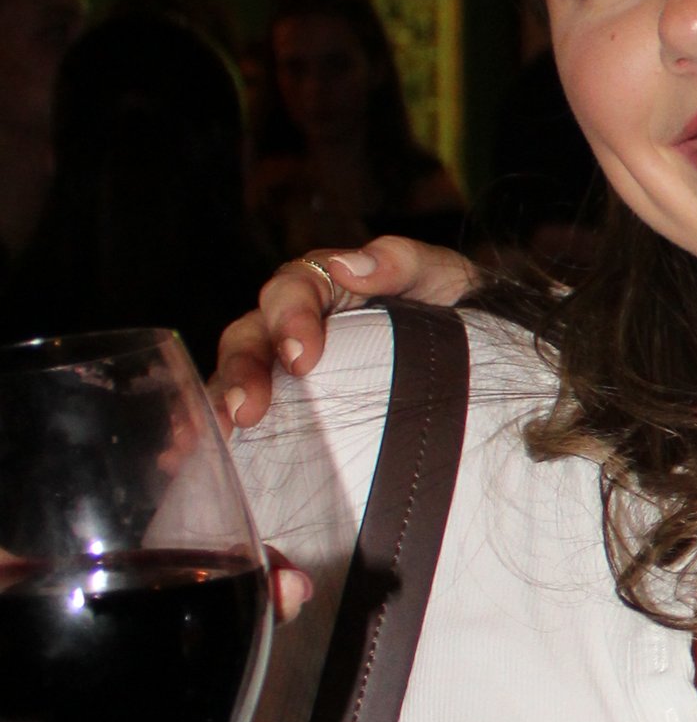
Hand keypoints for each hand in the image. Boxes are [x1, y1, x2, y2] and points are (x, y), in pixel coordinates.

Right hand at [214, 236, 476, 429]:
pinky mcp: (286, 408)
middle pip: (250, 336)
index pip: (292, 292)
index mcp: (324, 287)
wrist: (476, 356)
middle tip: (247, 409)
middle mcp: (292, 324)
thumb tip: (347, 265)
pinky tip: (196, 459)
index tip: (301, 358)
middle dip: (243, 372)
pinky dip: (216, 435)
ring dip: (219, 404)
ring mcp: (283, 368)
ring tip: (211, 435)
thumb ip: (400, 261)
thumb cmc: (451, 306)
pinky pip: (242, 415)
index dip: (289, 320)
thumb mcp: (437, 274)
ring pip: (235, 377)